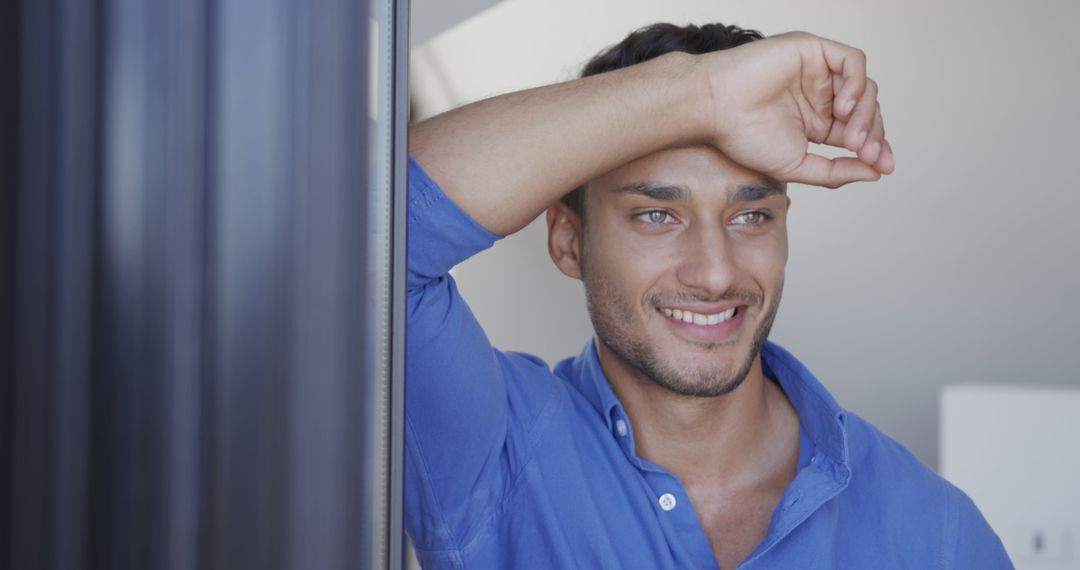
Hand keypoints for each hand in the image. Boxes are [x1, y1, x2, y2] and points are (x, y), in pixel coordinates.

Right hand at [702, 32, 893, 187]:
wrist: (716, 108)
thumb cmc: (744, 136)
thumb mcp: (797, 165)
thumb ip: (835, 172)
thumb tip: (875, 173)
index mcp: (815, 123)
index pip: (857, 132)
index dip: (875, 148)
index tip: (882, 167)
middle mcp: (819, 96)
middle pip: (867, 111)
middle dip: (873, 134)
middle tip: (866, 153)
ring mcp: (818, 72)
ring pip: (865, 88)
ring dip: (866, 114)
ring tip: (850, 137)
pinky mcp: (814, 51)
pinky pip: (853, 62)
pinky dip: (856, 85)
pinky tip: (842, 107)